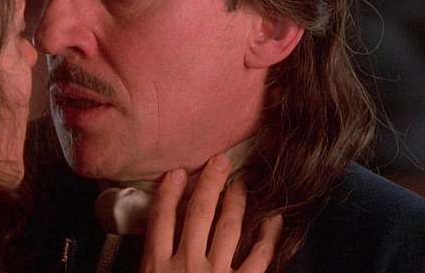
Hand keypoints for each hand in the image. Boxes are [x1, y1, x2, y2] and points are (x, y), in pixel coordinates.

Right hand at [141, 154, 281, 271]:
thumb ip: (150, 264)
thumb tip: (155, 240)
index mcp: (156, 266)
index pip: (161, 219)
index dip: (169, 192)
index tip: (177, 172)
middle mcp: (187, 264)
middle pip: (198, 214)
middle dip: (210, 184)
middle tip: (220, 161)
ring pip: (228, 228)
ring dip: (236, 202)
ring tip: (241, 184)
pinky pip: (259, 257)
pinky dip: (268, 237)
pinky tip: (274, 220)